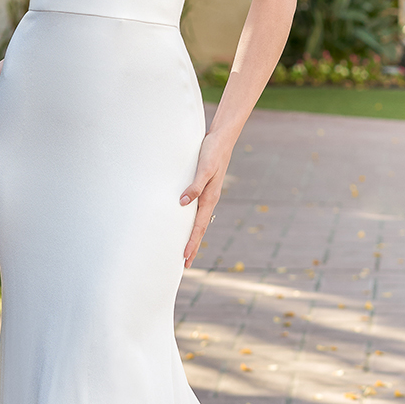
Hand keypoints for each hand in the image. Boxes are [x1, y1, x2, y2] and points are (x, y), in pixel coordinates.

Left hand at [180, 130, 231, 266]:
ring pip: (199, 221)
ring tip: (186, 250)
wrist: (222, 138)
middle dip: (193, 247)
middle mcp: (209, 200)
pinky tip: (187, 223)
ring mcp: (208, 195)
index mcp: (210, 198)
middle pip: (200, 229)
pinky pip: (198, 211)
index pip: (198, 226)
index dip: (191, 242)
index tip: (184, 258)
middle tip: (185, 265)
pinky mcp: (205, 188)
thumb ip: (194, 185)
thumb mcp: (204, 168)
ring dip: (193, 236)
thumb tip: (182, 203)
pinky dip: (192, 222)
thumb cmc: (212, 151)